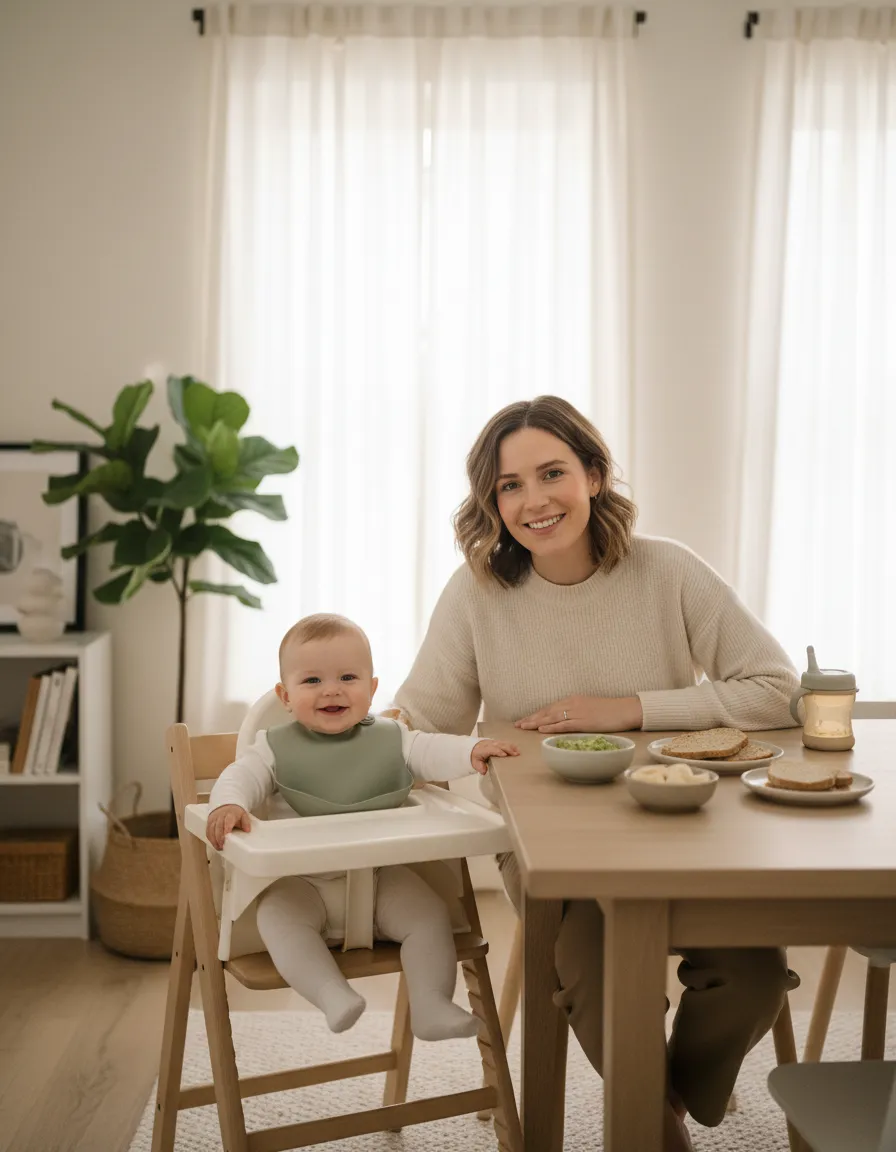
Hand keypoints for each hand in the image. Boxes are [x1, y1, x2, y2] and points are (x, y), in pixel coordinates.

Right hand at [206, 804, 250, 850]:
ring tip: (218, 847)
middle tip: (222, 846)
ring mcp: (214, 819)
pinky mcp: (209, 822)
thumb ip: (246, 823)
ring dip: (214, 840)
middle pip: (218, 827)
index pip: (227, 822)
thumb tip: (247, 830)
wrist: (226, 805)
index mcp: (230, 814)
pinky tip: (214, 844)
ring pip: (211, 829)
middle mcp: (220, 816)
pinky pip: (208, 831)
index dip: (226, 829)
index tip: (226, 837)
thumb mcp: (243, 815)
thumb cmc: (235, 813)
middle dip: (219, 838)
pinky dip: (210, 838)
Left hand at [471, 739, 519, 774]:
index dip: (498, 751)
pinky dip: (511, 745)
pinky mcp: (497, 742)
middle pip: (499, 745)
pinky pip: (505, 742)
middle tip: (515, 754)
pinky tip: (517, 749)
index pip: (491, 749)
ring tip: (518, 752)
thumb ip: (480, 767)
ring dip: (511, 747)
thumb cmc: (476, 757)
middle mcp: (489, 744)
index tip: (504, 755)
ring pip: (503, 743)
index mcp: (483, 749)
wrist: (473, 749)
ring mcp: (493, 742)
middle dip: (508, 749)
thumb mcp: (475, 764)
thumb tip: (484, 771)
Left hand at [515, 695, 642, 733]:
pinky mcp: (583, 721)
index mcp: (573, 700)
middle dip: (532, 718)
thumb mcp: (590, 708)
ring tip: (524, 727)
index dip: (537, 714)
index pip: (550, 708)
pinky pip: (564, 724)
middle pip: (547, 711)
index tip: (525, 720)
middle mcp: (572, 704)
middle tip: (518, 725)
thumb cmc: (611, 711)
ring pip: (552, 717)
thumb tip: (567, 721)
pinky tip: (541, 730)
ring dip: (536, 723)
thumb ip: (577, 713)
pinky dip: (551, 727)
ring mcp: (577, 712)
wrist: (625, 709)